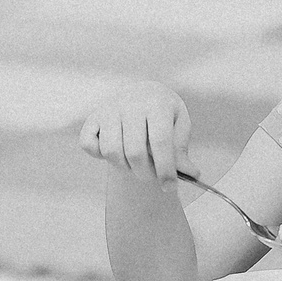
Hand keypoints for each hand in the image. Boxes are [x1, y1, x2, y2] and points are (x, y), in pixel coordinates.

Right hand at [77, 82, 192, 182]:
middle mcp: (130, 103)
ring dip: (124, 168)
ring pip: (111, 151)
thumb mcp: (179, 124)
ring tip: (135, 166)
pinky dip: (99, 155)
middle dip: (145, 174)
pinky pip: (89, 145)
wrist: (142, 92)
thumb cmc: (164, 112)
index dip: (165, 169)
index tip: (170, 188)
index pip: (160, 141)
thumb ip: (182, 149)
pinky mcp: (93, 117)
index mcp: (156, 102)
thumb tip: (192, 174)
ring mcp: (109, 109)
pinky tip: (115, 152)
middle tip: (152, 178)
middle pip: (134, 151)